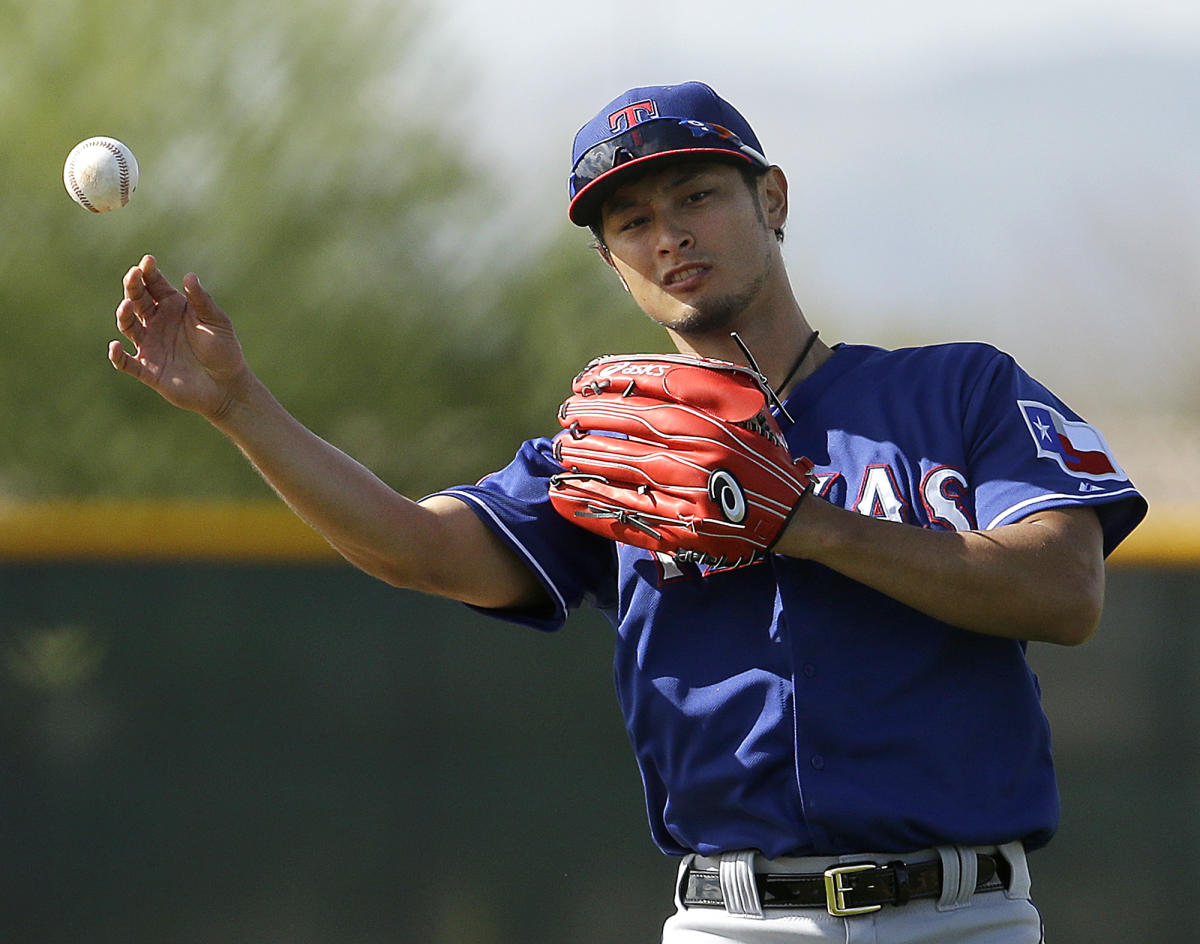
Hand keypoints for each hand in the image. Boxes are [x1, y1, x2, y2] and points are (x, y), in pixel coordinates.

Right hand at [108, 255, 248, 419]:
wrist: (227, 385)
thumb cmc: (224, 350)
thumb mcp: (216, 321)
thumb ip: (201, 301)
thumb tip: (189, 276)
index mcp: (174, 307)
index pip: (155, 285)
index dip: (149, 273)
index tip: (148, 261)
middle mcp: (158, 323)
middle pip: (138, 300)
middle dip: (133, 287)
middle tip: (134, 275)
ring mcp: (151, 346)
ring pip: (128, 326)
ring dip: (124, 315)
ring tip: (127, 305)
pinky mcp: (148, 370)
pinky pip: (126, 363)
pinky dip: (117, 356)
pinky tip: (115, 346)